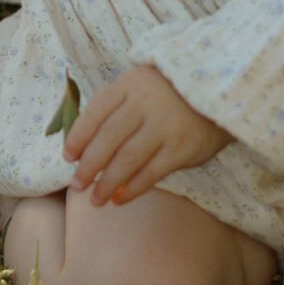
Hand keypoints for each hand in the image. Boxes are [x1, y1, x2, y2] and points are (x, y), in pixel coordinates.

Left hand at [62, 65, 231, 205]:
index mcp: (129, 84)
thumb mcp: (139, 85)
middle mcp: (144, 103)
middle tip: (75, 184)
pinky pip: (151, 172)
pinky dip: (132, 189)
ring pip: (127, 159)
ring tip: (95, 199)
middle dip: (89, 165)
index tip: (67, 157)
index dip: (78, 136)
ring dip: (107, 183)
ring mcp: (164, 125)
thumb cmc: (167, 92)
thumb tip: (81, 142)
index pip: (96, 111)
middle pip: (108, 138)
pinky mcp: (181, 148)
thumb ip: (114, 106)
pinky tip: (119, 199)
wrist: (216, 91)